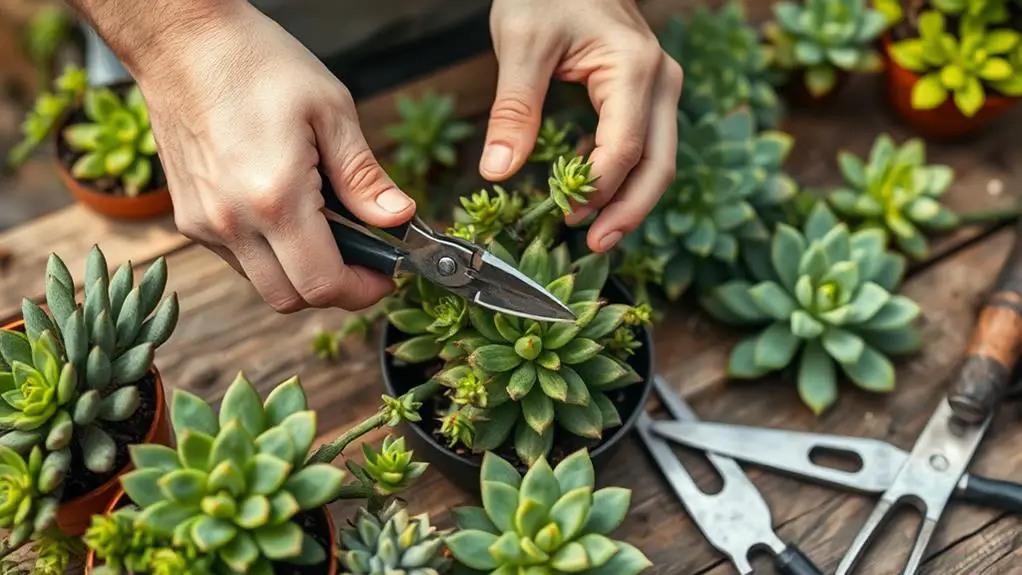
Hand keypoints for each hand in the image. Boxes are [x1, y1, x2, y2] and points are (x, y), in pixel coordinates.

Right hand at [133, 2, 413, 312]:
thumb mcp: (330, 111)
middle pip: (292, 298)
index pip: (324, 284)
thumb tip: (401, 218)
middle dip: (335, 288)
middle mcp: (233, 222)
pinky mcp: (188, 218)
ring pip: (263, 285)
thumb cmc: (257, 64)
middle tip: (363, 259)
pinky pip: (237, 262)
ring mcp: (204, 224)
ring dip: (301, 274)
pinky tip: (287, 216)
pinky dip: (270, 257)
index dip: (364, 290)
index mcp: (275, 198)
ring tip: (326, 230)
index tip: (385, 274)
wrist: (181, 41)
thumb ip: (364, 177)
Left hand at [484, 0, 682, 252]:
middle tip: (596, 246)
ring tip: (592, 231)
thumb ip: (513, 110)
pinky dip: (620, 175)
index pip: (625, 149)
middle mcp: (660, 81)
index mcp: (634, 69)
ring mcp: (658, 87)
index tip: (565, 215)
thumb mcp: (520, 45)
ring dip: (628, 200)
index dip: (597, 191)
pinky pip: (643, 145)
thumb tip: (497, 171)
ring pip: (658, 160)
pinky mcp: (645, 93)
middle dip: (630, 212)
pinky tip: (588, 194)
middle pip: (660, 165)